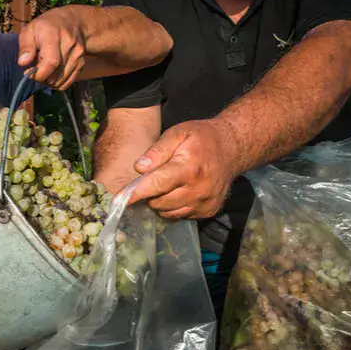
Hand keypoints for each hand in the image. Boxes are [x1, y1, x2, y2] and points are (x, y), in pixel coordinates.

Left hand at [17, 7, 85, 90]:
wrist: (72, 22)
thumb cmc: (46, 26)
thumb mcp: (30, 30)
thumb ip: (25, 46)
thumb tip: (22, 63)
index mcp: (54, 36)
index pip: (51, 62)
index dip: (39, 74)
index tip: (28, 73)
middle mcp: (69, 46)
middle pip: (55, 74)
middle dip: (41, 78)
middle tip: (34, 69)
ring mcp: (78, 56)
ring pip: (61, 81)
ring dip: (48, 81)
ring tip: (43, 69)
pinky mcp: (81, 64)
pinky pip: (67, 82)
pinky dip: (57, 83)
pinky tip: (51, 74)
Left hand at [127, 119, 242, 219]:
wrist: (233, 148)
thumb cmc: (201, 138)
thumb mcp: (178, 133)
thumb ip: (157, 151)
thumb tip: (138, 168)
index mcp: (189, 169)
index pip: (156, 185)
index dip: (135, 193)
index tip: (118, 199)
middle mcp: (198, 190)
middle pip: (159, 202)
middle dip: (149, 193)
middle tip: (153, 178)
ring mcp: (205, 204)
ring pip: (167, 212)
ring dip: (160, 201)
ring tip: (167, 183)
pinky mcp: (208, 211)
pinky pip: (180, 216)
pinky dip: (173, 206)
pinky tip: (179, 191)